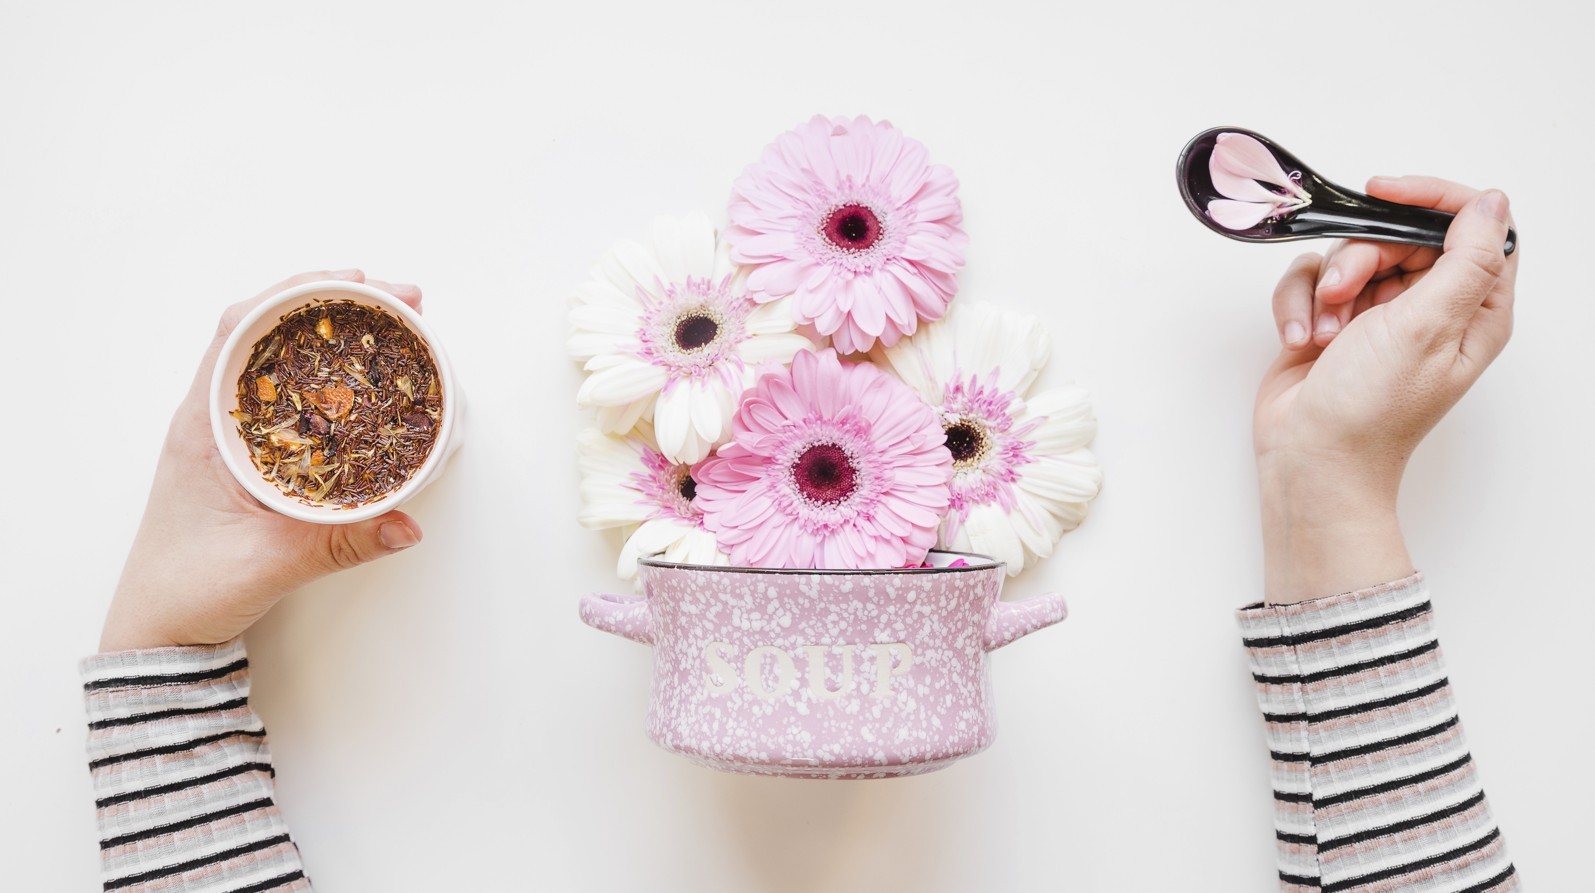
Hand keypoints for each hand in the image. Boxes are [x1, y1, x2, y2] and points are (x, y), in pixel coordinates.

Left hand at [100, 270, 427, 650]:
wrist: (159, 629)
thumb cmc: (190, 590)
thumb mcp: (269, 564)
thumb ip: (341, 544)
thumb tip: (407, 525)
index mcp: (204, 424)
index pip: (242, 327)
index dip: (301, 292)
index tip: (360, 284)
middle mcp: (214, 416)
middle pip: (269, 327)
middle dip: (336, 302)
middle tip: (402, 301)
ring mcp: (230, 433)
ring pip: (282, 356)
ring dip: (335, 332)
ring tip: (394, 322)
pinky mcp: (250, 454)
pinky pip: (292, 392)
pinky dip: (331, 370)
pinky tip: (365, 375)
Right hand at [1254, 178, 1517, 602]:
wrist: (1310, 461)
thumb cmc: (1372, 412)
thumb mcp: (1428, 327)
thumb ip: (1466, 258)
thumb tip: (1491, 204)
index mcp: (1473, 310)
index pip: (1474, 226)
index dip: (1432, 200)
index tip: (1385, 192)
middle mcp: (1429, 309)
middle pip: (1401, 235)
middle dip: (1363, 256)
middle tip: (1345, 292)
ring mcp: (1377, 316)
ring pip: (1350, 255)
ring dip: (1326, 288)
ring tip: (1324, 333)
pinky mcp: (1330, 322)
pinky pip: (1310, 281)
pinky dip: (1298, 306)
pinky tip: (1300, 341)